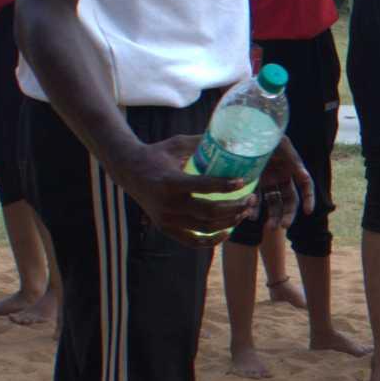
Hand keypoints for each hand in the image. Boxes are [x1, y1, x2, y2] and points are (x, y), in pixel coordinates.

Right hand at [121, 136, 251, 246]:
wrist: (128, 171)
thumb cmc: (156, 154)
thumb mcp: (177, 144)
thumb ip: (201, 143)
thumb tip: (230, 138)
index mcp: (170, 181)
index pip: (203, 187)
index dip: (225, 186)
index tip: (243, 182)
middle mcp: (168, 204)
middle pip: (209, 212)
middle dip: (235, 207)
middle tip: (251, 199)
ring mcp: (166, 219)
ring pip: (205, 227)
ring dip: (230, 222)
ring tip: (245, 211)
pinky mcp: (166, 228)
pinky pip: (193, 241)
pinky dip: (212, 240)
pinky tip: (228, 231)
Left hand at [255, 135, 315, 235]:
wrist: (247, 128)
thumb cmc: (267, 133)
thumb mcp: (281, 143)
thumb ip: (292, 159)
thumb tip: (305, 176)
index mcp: (292, 167)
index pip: (305, 186)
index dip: (309, 198)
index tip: (308, 211)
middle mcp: (282, 176)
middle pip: (290, 199)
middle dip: (288, 214)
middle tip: (282, 226)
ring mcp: (269, 179)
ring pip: (274, 202)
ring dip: (273, 216)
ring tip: (269, 227)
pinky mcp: (255, 180)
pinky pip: (257, 197)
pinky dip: (255, 208)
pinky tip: (251, 216)